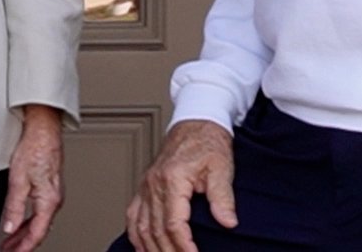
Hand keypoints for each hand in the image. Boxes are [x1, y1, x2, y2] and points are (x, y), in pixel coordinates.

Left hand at [0, 105, 63, 251]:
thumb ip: (14, 207)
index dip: (24, 248)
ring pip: (39, 221)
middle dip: (22, 244)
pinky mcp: (49, 187)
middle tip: (8, 251)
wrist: (44, 130)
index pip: (37, 234)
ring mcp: (53, 194)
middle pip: (39, 230)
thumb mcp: (18, 181)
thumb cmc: (36, 149)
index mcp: (49, 201)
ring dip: (24, 233)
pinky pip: (40, 211)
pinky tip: (19, 223)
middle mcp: (55, 200)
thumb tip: (10, 228)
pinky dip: (29, 221)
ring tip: (10, 241)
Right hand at [123, 119, 235, 251]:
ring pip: (141, 226)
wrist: (196, 123)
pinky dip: (136, 235)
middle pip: (156, 230)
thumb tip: (228, 221)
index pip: (174, 223)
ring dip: (151, 249)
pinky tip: (142, 247)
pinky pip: (133, 215)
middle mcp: (154, 183)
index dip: (184, 246)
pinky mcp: (145, 187)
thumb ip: (223, 196)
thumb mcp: (222, 167)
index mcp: (172, 179)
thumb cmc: (208, 142)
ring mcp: (146, 186)